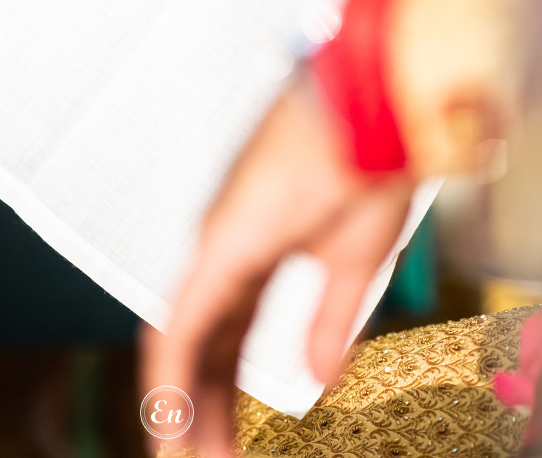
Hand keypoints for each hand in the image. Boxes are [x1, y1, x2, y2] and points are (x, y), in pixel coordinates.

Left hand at [141, 83, 414, 457]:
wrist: (374, 115)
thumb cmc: (367, 165)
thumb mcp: (354, 262)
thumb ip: (329, 322)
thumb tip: (317, 379)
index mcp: (255, 248)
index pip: (227, 335)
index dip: (223, 391)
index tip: (224, 440)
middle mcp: (223, 246)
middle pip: (202, 344)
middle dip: (201, 409)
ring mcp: (215, 243)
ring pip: (181, 338)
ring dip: (180, 402)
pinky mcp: (218, 242)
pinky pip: (180, 320)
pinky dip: (170, 374)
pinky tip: (168, 416)